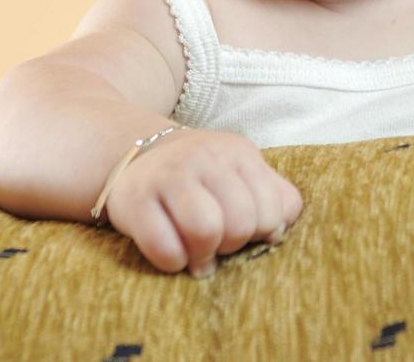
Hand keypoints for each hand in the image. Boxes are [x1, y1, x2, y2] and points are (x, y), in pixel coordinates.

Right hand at [101, 128, 303, 278]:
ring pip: (206, 231)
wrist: (139, 157)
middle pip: (241, 223)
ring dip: (204, 255)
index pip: (274, 207)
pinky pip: (165, 248)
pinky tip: (173, 254)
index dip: (264, 231)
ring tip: (198, 254)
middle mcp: (206, 157)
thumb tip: (278, 231)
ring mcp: (169, 175)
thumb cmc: (202, 177)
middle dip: (233, 245)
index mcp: (239, 152)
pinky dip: (173, 262)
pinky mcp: (134, 200)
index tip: (247, 232)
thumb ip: (275, 196)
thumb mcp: (243, 173)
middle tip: (219, 244)